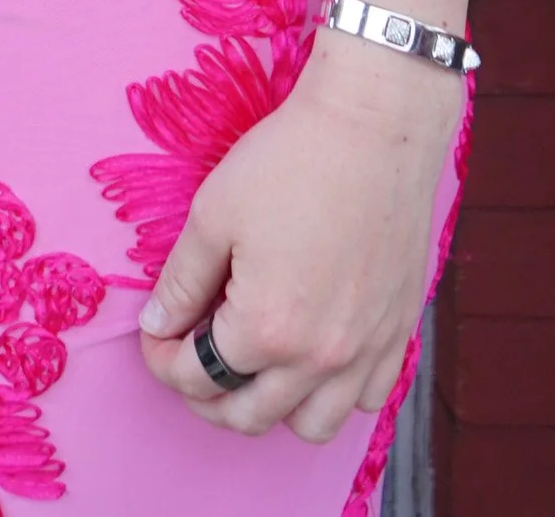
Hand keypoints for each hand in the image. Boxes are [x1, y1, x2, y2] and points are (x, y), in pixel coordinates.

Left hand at [137, 39, 462, 441]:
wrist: (375, 127)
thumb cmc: (290, 160)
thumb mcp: (213, 213)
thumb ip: (182, 281)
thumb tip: (157, 325)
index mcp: (267, 328)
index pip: (197, 377)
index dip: (162, 360)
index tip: (155, 337)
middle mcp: (320, 358)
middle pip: (249, 416)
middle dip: (205, 396)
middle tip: (188, 358)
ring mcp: (366, 351)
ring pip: (312, 426)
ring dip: (272, 408)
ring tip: (250, 365)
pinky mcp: (399, 333)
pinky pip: (368, 400)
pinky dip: (335, 394)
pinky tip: (312, 354)